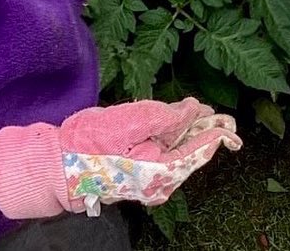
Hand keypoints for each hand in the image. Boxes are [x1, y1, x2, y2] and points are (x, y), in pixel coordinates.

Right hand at [0, 98, 241, 219]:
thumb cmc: (92, 143)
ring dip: (190, 131)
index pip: (200, 149)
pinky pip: (166, 153)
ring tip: (201, 114)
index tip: (231, 121)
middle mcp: (162, 181)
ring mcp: (151, 179)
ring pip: (180, 151)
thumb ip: (167, 116)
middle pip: (192, 151)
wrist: (58, 165)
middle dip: (204, 130)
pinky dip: (174, 137)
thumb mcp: (132, 120)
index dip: (217, 131)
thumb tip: (195, 109)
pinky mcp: (141, 173)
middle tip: (219, 114)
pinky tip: (177, 125)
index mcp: (163, 171)